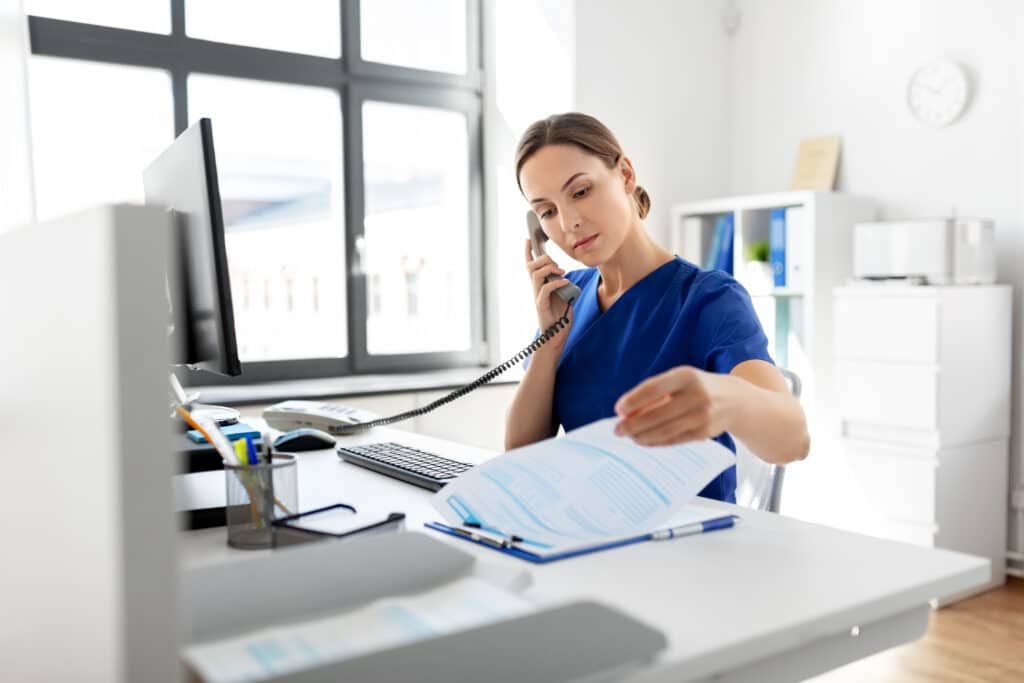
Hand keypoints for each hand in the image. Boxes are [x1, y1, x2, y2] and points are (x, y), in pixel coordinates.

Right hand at [523, 239, 573, 337]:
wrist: (555, 337)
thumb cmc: (559, 318)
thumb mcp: (563, 297)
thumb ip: (561, 286)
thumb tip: (564, 277)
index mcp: (540, 286)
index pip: (530, 266)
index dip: (527, 252)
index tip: (527, 240)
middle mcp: (536, 290)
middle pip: (531, 266)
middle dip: (543, 259)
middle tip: (557, 265)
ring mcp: (537, 297)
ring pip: (535, 274)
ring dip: (549, 268)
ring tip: (562, 272)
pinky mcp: (541, 306)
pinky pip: (545, 289)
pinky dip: (556, 282)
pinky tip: (565, 282)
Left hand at [613, 367, 736, 445]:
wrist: (735, 400)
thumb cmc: (697, 388)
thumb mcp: (680, 381)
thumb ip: (655, 394)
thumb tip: (626, 413)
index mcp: (686, 376)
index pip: (654, 388)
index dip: (634, 400)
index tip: (618, 410)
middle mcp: (696, 394)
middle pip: (658, 414)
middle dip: (634, 424)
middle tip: (617, 429)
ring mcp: (702, 415)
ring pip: (665, 430)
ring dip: (642, 435)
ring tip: (628, 436)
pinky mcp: (705, 432)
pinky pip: (675, 440)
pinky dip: (656, 442)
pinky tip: (643, 441)